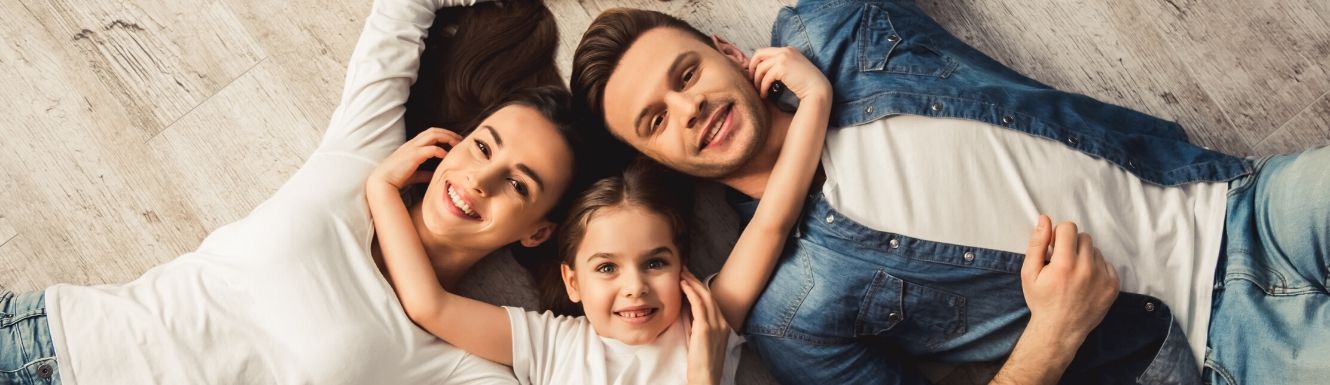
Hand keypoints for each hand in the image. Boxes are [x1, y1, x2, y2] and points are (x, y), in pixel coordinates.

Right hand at [369, 128, 462, 189]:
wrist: (382, 182)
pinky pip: (431, 149)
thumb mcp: (413, 175)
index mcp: (412, 146)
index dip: (443, 135)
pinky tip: (446, 156)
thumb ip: (424, 174)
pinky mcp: (413, 155)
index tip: (455, 142)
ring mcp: (412, 148)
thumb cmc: (396, 178)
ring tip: (457, 145)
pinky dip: (440, 151)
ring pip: (432, 134)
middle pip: (433, 130)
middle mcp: (412, 144)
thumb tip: (435, 177)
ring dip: (447, 137)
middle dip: (448, 133)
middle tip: (460, 140)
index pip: (430, 134)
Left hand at [681, 270, 729, 384]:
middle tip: (684, 269)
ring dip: (692, 282)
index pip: (712, 301)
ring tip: (682, 273)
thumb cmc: (701, 364)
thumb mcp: (702, 341)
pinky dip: (691, 292)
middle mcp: (722, 323)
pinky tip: (683, 285)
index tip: (689, 278)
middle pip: (709, 295)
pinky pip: (698, 305)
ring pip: (704, 296)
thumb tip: (687, 312)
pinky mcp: (705, 329)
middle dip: (696, 280)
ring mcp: (716, 325)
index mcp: (723, 326)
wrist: (706, 379)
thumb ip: (698, 326)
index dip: (700, 288)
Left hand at [746, 47, 830, 101]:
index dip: (756, 63)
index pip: (765, 52)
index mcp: (787, 50)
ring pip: (761, 67)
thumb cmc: (805, 83)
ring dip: (757, 81)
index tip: (754, 74)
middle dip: (751, 68)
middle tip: (751, 81)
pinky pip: (766, 77)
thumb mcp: (792, 69)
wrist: (818, 88)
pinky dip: (762, 87)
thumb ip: (780, 66)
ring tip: (759, 91)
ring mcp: (783, 57)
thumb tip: (762, 71)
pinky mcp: (782, 67)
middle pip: (759, 54)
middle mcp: (785, 50)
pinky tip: (764, 95)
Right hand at [1020, 215, 1118, 342]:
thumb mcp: (1029, 273)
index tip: (1055, 249)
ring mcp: (1103, 278)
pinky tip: (1085, 282)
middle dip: (1072, 245)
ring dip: (1085, 257)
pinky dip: (1097, 269)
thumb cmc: (1042, 301)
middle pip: (1084, 237)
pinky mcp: (1113, 286)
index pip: (1069, 228)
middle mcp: (1087, 269)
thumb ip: (1037, 244)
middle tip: (1063, 263)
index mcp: (1064, 264)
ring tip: (1074, 275)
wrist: (1060, 330)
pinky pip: (1107, 264)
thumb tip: (1044, 219)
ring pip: (1096, 251)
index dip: (1059, 235)